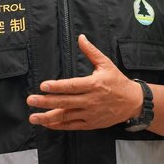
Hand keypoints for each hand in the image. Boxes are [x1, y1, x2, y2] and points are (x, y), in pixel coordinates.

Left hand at [27, 34, 141, 130]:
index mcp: (94, 85)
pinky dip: (58, 126)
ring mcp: (90, 114)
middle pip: (65, 102)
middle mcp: (91, 101)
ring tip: (33, 117)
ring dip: (48, 117)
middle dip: (46, 102)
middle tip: (30, 100)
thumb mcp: (106, 64)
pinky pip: (72, 126)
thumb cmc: (117, 81)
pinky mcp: (91, 124)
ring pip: (66, 116)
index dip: (57, 86)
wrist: (132, 102)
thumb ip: (91, 51)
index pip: (72, 86)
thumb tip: (81, 37)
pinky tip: (47, 123)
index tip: (43, 86)